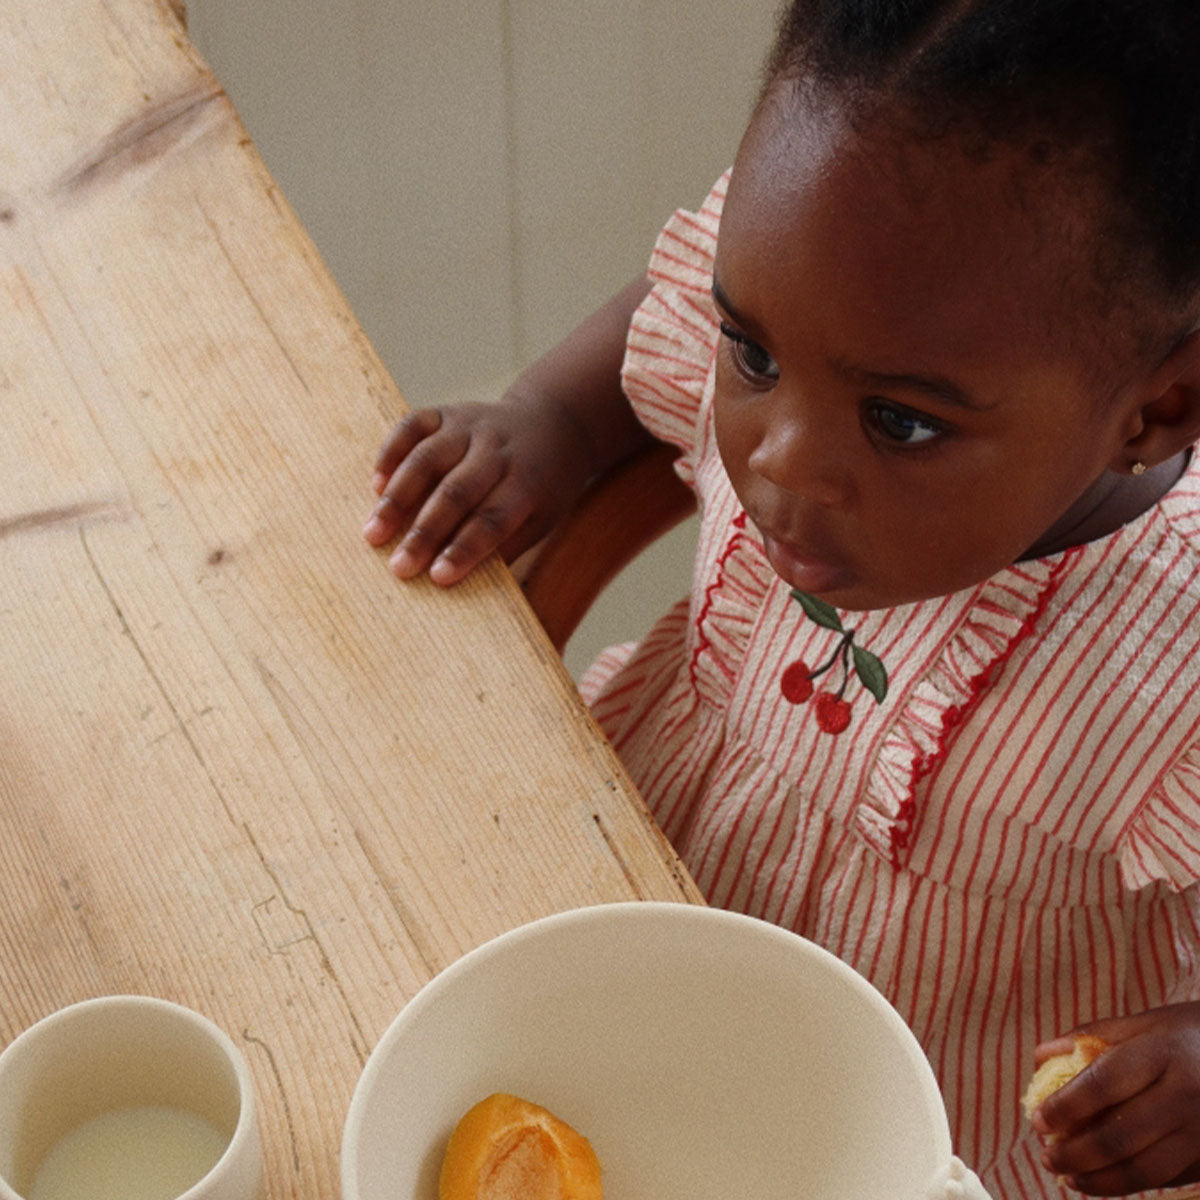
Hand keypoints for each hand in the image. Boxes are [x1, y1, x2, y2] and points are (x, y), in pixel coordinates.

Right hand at [362, 398, 594, 585]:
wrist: (551, 424)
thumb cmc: (542, 486)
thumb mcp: (541, 518)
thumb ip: (505, 545)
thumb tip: (463, 584)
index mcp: (526, 483)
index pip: (492, 519)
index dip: (465, 548)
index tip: (438, 577)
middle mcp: (497, 452)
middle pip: (456, 493)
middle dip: (425, 533)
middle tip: (398, 567)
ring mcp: (470, 427)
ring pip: (427, 460)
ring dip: (398, 498)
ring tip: (373, 533)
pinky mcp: (448, 413)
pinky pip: (413, 427)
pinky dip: (391, 454)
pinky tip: (376, 486)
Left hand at [1033, 1002, 1199, 1193]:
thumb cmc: (1189, 1036)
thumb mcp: (1146, 1023)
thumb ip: (1093, 1036)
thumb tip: (1040, 1058)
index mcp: (1161, 1053)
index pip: (1103, 1084)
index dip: (1066, 1106)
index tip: (1037, 1120)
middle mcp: (1185, 1095)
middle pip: (1121, 1136)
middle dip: (1075, 1153)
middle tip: (1046, 1157)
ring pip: (1145, 1169)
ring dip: (1100, 1179)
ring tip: (1067, 1177)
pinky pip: (1167, 1178)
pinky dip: (1130, 1183)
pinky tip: (1104, 1181)